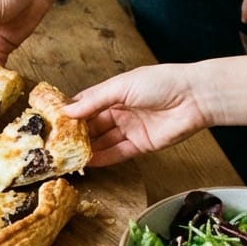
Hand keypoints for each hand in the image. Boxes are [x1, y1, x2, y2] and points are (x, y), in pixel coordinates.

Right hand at [62, 55, 246, 165]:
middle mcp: (120, 111)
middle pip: (92, 125)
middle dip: (75, 135)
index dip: (69, 113)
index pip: (86, 104)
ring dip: (87, 149)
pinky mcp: (141, 145)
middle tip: (55, 145)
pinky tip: (89, 163)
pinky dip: (104, 158)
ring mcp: (130, 128)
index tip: (51, 123)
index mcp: (114, 92)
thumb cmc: (161, 83)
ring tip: (68, 157)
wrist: (195, 98)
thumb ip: (95, 100)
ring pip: (103, 141)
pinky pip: (118, 153)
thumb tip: (68, 112)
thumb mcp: (122, 86)